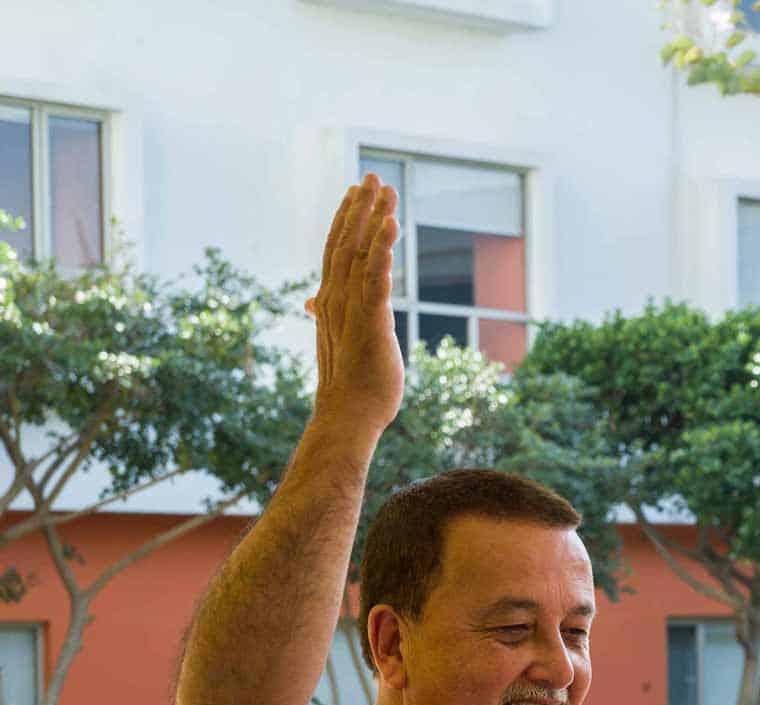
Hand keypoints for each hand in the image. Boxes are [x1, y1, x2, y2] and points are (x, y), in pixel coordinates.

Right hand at [306, 175, 402, 437]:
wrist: (347, 416)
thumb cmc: (349, 384)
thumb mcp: (339, 340)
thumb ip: (329, 314)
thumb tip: (312, 301)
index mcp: (330, 301)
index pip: (336, 251)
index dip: (346, 220)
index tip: (357, 194)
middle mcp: (335, 299)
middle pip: (346, 242)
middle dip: (361, 208)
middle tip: (373, 177)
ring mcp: (351, 309)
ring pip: (361, 253)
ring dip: (374, 219)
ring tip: (385, 190)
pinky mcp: (370, 321)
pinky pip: (376, 277)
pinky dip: (383, 249)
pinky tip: (391, 225)